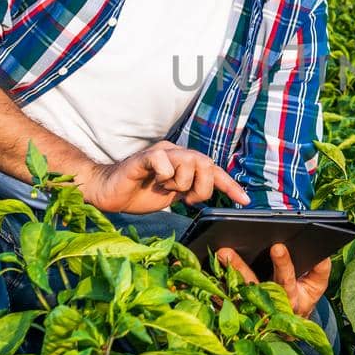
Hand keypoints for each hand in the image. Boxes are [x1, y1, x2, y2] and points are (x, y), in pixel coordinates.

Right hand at [83, 141, 249, 213]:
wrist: (110, 193)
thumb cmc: (140, 193)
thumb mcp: (173, 195)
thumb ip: (191, 191)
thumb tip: (209, 196)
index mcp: (185, 163)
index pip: (214, 171)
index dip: (230, 186)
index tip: (244, 201)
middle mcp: (176, 153)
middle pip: (206, 164)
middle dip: (202, 188)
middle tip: (186, 199)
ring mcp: (161, 153)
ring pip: (190, 162)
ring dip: (182, 183)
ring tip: (167, 189)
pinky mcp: (145, 157)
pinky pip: (165, 161)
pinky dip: (166, 175)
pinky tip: (156, 181)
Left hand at [216, 243, 331, 318]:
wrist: (289, 328)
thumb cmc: (302, 298)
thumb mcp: (316, 287)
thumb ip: (320, 270)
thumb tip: (321, 254)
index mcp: (291, 299)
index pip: (286, 280)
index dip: (283, 264)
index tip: (277, 246)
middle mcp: (269, 307)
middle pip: (253, 286)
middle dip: (240, 268)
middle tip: (226, 251)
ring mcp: (251, 311)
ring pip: (233, 294)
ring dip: (221, 276)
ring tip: (213, 256)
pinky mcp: (237, 313)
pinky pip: (221, 301)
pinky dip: (211, 289)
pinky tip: (201, 273)